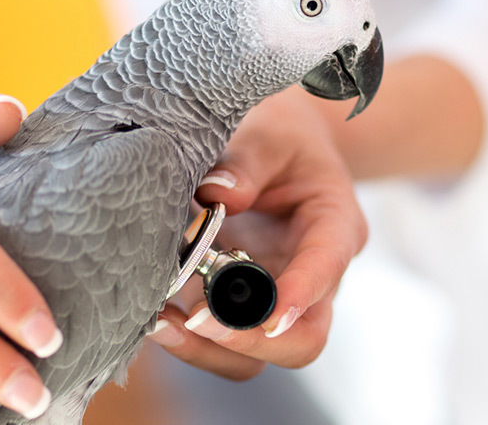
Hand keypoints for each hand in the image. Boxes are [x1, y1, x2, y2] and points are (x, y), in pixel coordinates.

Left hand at [146, 87, 367, 379]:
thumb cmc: (280, 135)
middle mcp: (312, 275)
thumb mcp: (270, 132)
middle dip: (251, 339)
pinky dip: (189, 339)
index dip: (301, 294)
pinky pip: (221, 342)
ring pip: (258, 355)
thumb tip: (216, 195)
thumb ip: (247, 159)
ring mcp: (274, 298)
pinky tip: (153, 317)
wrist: (277, 143)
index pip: (327, 267)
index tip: (268, 313)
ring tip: (160, 324)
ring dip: (210, 349)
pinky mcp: (237, 305)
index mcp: (334, 226)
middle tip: (197, 319)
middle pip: (303, 338)